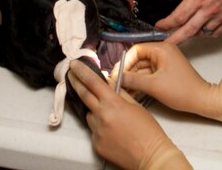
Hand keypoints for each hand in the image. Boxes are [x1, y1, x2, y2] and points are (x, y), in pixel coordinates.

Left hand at [68, 61, 186, 169]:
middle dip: (76, 83)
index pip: (92, 82)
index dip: (81, 71)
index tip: (74, 64)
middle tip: (71, 75)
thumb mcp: (136, 106)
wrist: (151, 156)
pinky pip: (94, 131)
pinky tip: (113, 132)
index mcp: (113, 104)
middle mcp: (102, 116)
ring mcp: (97, 131)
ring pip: (90, 115)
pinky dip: (100, 127)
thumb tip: (108, 83)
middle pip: (83, 95)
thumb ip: (119, 93)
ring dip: (94, 111)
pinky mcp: (96, 144)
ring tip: (111, 117)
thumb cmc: (148, 130)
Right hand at [115, 43, 221, 119]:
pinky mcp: (165, 72)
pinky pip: (148, 74)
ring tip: (123, 90)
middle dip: (127, 72)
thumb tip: (116, 77)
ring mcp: (164, 62)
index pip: (136, 50)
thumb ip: (133, 80)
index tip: (117, 74)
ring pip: (142, 68)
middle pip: (138, 59)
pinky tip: (133, 92)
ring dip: (133, 78)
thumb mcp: (154, 86)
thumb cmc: (182, 91)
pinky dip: (141, 82)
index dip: (124, 62)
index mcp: (162, 49)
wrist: (201, 100)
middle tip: (117, 84)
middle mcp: (162, 52)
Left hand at [155, 0, 221, 43]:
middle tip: (165, 43)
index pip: (179, 16)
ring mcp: (220, 15)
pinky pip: (216, 32)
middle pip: (188, 30)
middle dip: (174, 39)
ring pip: (202, 33)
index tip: (160, 26)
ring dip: (190, 35)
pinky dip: (206, 34)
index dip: (166, 24)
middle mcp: (210, 9)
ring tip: (182, 35)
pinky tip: (201, 31)